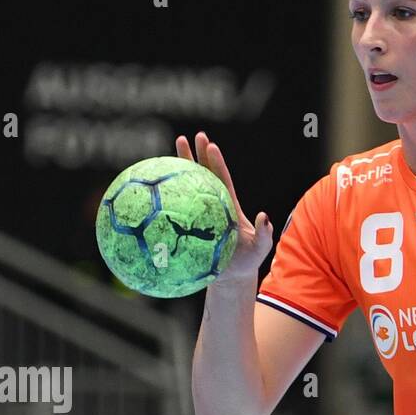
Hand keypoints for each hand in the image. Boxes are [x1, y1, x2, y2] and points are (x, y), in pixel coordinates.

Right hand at [175, 131, 272, 282]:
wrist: (231, 277)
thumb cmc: (246, 262)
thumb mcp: (259, 248)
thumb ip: (264, 234)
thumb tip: (265, 216)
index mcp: (228, 205)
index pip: (221, 179)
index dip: (216, 162)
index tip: (210, 145)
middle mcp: (213, 205)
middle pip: (202, 176)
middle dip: (195, 155)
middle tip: (187, 137)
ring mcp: (200, 215)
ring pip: (187, 189)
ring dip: (178, 170)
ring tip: (170, 152)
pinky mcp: (189, 226)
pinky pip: (175, 211)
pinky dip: (164, 199)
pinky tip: (150, 189)